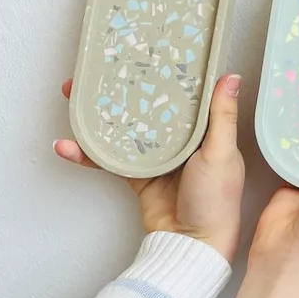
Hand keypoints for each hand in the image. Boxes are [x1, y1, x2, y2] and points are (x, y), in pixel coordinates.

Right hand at [54, 74, 245, 261]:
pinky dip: (88, 153)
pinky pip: (110, 159)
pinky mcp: (138, 176)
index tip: (147, 52)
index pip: (186, 95)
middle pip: (149, 106)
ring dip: (98, 114)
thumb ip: (222, 116)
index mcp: (206, 131)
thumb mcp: (221, 153)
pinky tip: (67, 145)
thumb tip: (230, 76)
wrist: (191, 245)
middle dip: (123, 89)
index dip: (168, 74)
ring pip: (124, 128)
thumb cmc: (216, 202)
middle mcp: (182, 141)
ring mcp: (157, 157)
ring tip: (74, 96)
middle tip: (98, 71)